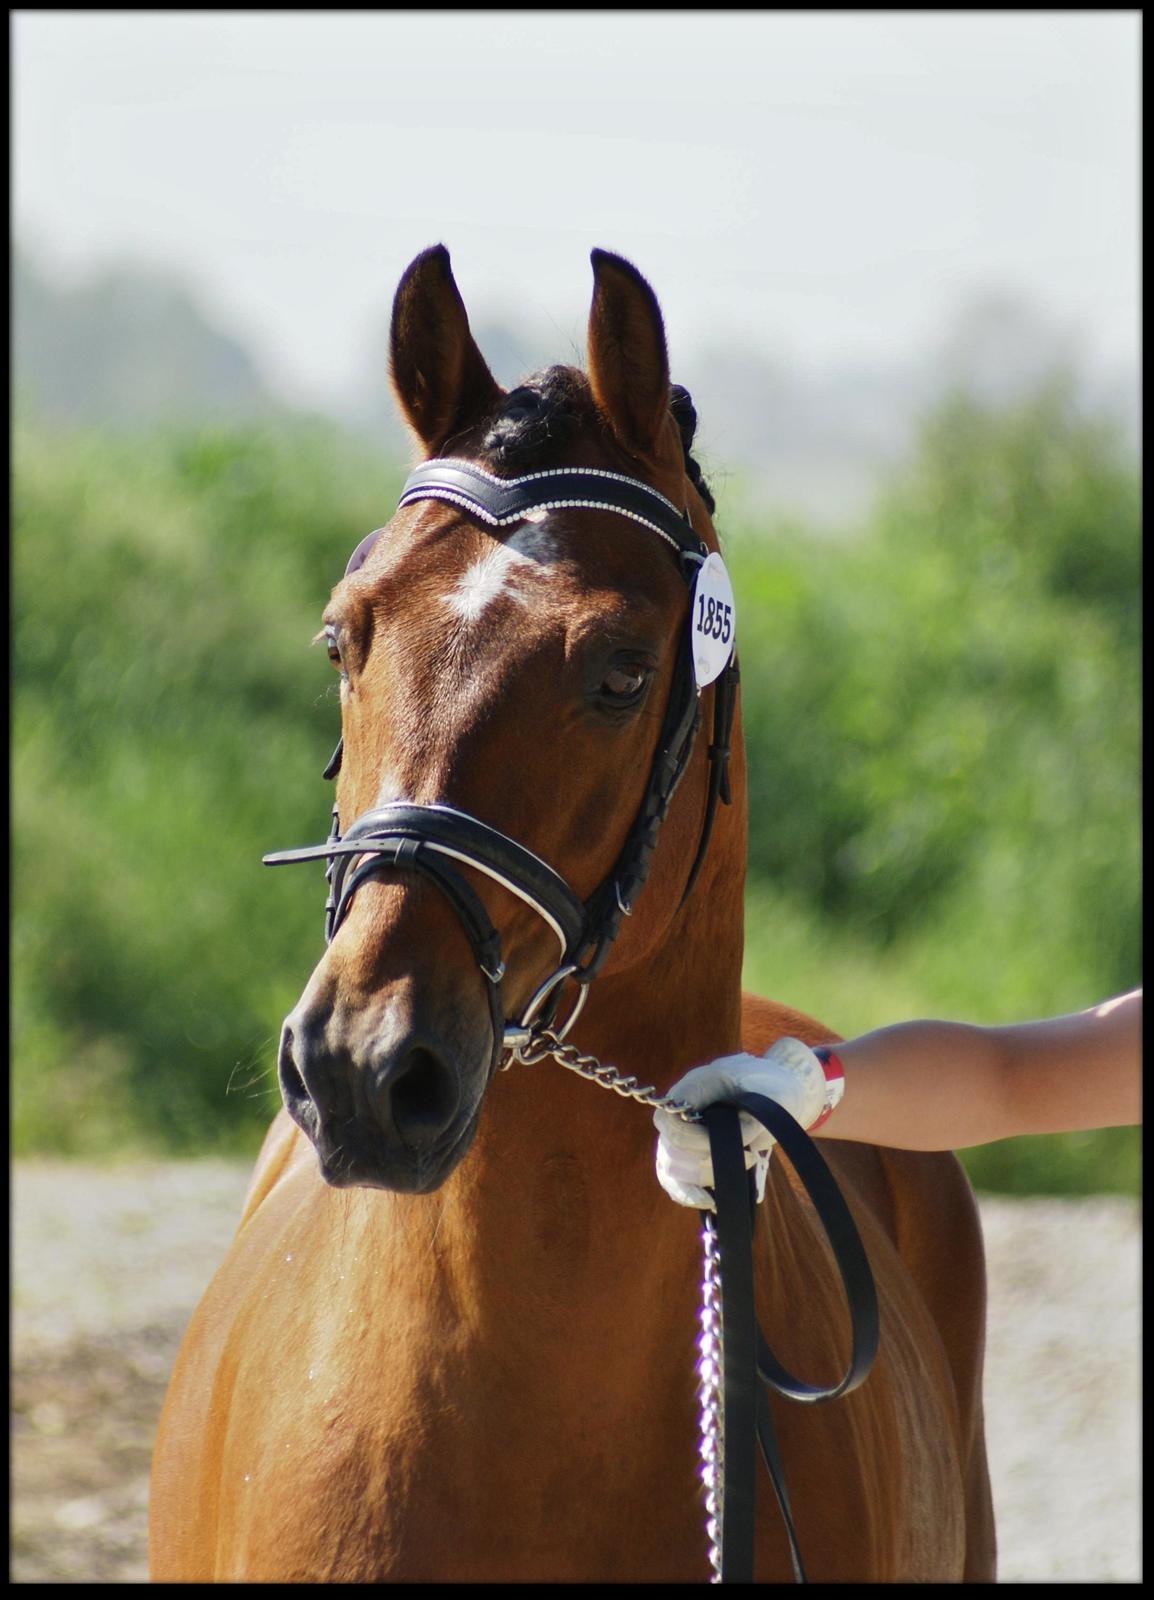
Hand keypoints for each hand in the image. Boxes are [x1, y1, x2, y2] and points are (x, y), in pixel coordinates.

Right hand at [653, 1037, 841, 1210]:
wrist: (780, 1095)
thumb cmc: (775, 1090)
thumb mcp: (770, 1097)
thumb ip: (752, 1118)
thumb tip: (737, 1140)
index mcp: (697, 1084)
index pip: (671, 1118)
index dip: (693, 1139)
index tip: (732, 1146)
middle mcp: (682, 1107)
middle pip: (669, 1146)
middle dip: (707, 1161)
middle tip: (749, 1156)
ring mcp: (683, 1130)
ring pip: (669, 1166)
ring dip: (705, 1177)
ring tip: (740, 1168)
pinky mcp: (689, 1151)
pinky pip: (673, 1178)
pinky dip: (688, 1193)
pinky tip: (710, 1200)